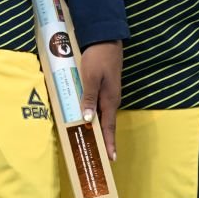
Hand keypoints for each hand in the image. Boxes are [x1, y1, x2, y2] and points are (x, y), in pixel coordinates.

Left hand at [79, 40, 122, 159]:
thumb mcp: (91, 77)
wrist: (106, 38)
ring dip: (98, 128)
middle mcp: (111, 99)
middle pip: (106, 123)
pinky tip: (87, 118)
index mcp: (109, 99)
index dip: (109, 142)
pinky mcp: (104, 86)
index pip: (108, 126)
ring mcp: (108, 93)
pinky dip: (94, 115)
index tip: (111, 158)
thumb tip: (87, 119)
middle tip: (98, 155)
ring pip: (102, 115)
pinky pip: (99, 105)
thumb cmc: (98, 57)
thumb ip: (89, 97)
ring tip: (92, 141)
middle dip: (103, 139)